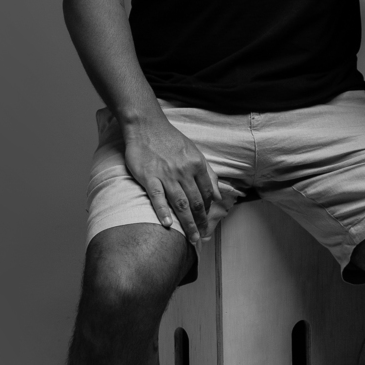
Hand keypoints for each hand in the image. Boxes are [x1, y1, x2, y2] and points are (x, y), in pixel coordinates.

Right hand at [121, 115, 220, 249]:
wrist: (147, 127)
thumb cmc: (171, 140)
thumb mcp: (194, 152)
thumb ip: (208, 173)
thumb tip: (218, 195)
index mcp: (197, 164)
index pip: (206, 193)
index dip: (208, 209)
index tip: (206, 221)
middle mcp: (184, 171)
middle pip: (195, 202)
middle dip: (200, 222)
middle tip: (201, 236)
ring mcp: (166, 174)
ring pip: (180, 203)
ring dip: (187, 222)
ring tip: (191, 237)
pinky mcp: (149, 176)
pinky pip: (157, 197)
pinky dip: (163, 211)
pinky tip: (167, 224)